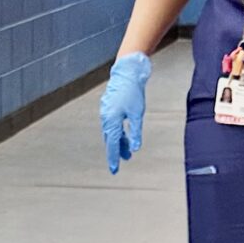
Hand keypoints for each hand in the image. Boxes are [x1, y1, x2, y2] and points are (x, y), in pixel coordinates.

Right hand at [100, 52, 150, 173]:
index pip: (113, 144)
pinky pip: (112, 125)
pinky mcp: (109, 108)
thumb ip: (135, 132)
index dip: (114, 157)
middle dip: (116, 152)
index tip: (115, 169)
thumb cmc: (133, 92)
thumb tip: (135, 148)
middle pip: (110, 140)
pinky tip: (123, 136)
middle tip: (119, 164)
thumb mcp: (137, 114)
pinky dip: (117, 133)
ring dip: (119, 142)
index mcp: (112, 120)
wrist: (127, 73)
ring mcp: (106, 112)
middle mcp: (106, 117)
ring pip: (111, 132)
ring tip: (127, 152)